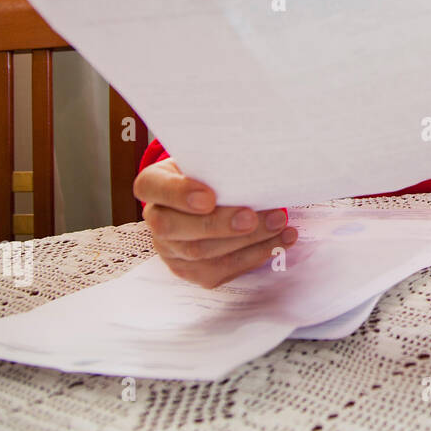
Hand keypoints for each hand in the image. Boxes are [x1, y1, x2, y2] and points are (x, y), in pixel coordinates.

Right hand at [133, 157, 297, 287]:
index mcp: (153, 184)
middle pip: (174, 227)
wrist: (212, 198)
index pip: (150, 187)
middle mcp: (156, 219)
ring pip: (201, 253)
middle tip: (251, 217)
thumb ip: (221, 162)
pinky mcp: (192, 270)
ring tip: (278, 223)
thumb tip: (256, 161)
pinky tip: (280, 241)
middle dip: (219, 224)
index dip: (177, 194)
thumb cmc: (213, 173)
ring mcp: (171, 249)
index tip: (209, 197)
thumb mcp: (211, 159)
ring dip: (246, 240)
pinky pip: (221, 269)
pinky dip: (255, 254)